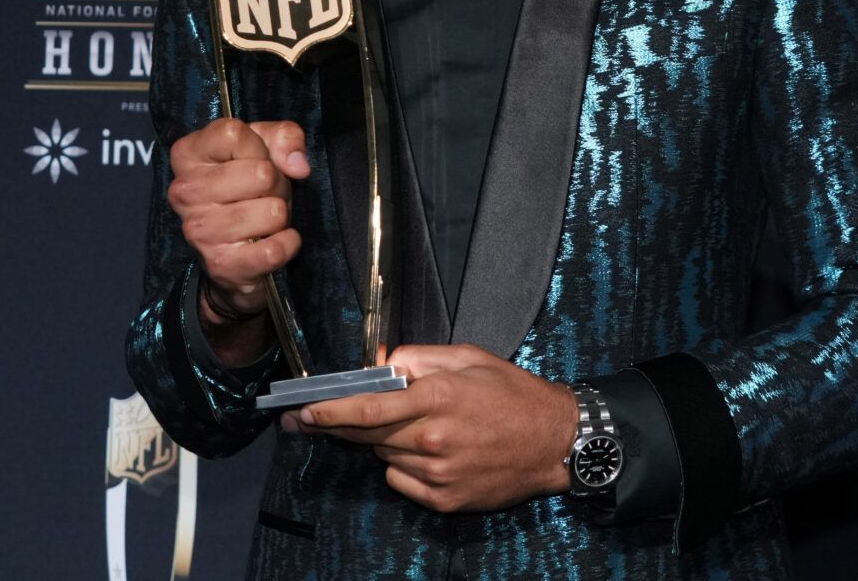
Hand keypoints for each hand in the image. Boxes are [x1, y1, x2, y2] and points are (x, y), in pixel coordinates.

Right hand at [167, 118, 309, 358]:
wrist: (235, 252)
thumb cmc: (248, 187)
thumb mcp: (265, 147)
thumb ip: (285, 137)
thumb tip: (298, 166)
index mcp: (187, 154)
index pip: (233, 134)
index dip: (259, 147)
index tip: (256, 160)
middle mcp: (184, 192)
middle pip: (261, 173)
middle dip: (276, 184)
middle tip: (264, 194)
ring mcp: (199, 231)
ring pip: (273, 212)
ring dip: (280, 216)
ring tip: (264, 218)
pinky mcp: (221, 265)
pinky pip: (275, 249)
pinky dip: (288, 244)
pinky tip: (273, 241)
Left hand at [287, 344, 576, 512]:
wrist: (554, 441)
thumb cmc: (513, 394)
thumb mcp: (468, 358)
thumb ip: (419, 357)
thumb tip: (380, 361)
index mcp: (437, 398)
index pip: (367, 408)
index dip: (329, 411)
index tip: (303, 409)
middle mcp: (433, 439)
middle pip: (366, 436)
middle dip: (336, 425)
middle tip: (310, 418)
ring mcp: (438, 473)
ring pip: (384, 456)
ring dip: (382, 441)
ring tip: (412, 425)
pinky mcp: (444, 499)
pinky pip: (401, 481)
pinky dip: (402, 465)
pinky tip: (428, 450)